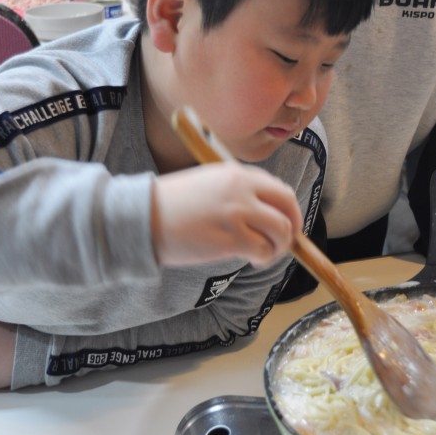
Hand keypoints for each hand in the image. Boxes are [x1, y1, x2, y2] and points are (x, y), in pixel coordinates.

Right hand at [151, 163, 302, 267]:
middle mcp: (242, 189)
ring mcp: (238, 213)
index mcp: (236, 173)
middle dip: (293, 226)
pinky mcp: (232, 238)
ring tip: (264, 254)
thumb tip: (266, 212)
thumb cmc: (171, 205)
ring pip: (281, 231)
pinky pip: (264, 250)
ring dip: (278, 247)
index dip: (288, 209)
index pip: (279, 189)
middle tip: (285, 241)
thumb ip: (237, 191)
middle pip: (288, 207)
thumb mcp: (208, 183)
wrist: (142, 218)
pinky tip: (252, 260)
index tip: (285, 222)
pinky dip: (264, 258)